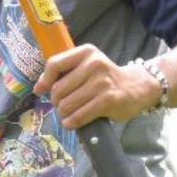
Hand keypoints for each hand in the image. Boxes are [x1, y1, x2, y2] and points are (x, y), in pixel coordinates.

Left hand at [35, 43, 160, 128]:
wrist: (138, 87)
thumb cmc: (104, 79)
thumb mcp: (84, 68)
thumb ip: (61, 75)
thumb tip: (37, 88)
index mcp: (86, 52)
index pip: (54, 64)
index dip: (45, 81)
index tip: (45, 90)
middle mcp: (94, 64)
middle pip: (57, 90)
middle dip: (57, 102)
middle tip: (68, 104)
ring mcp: (102, 82)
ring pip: (65, 106)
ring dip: (65, 115)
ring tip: (74, 112)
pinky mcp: (108, 100)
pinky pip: (78, 117)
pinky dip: (72, 123)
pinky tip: (75, 122)